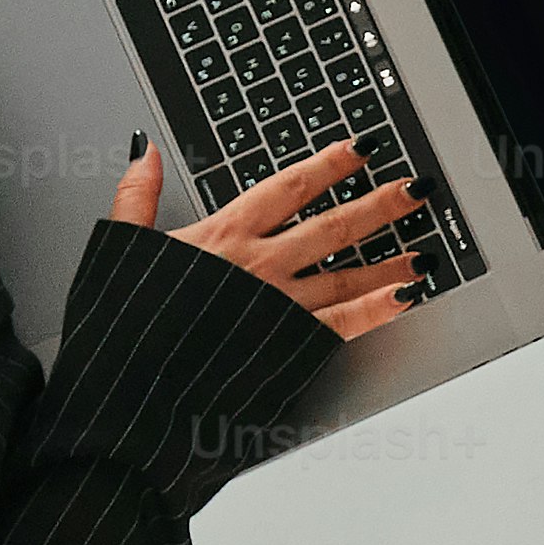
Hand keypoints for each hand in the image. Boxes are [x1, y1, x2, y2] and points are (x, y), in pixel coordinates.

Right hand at [114, 133, 424, 340]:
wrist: (126, 394)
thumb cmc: (119, 328)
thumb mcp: (119, 249)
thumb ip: (136, 197)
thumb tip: (146, 153)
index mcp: (221, 236)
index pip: (288, 187)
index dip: (329, 165)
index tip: (359, 149)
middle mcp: (259, 265)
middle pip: (334, 225)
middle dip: (380, 204)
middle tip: (416, 189)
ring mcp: (279, 306)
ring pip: (348, 272)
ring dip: (390, 259)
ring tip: (424, 248)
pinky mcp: (287, 347)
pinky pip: (343, 323)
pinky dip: (378, 308)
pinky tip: (407, 297)